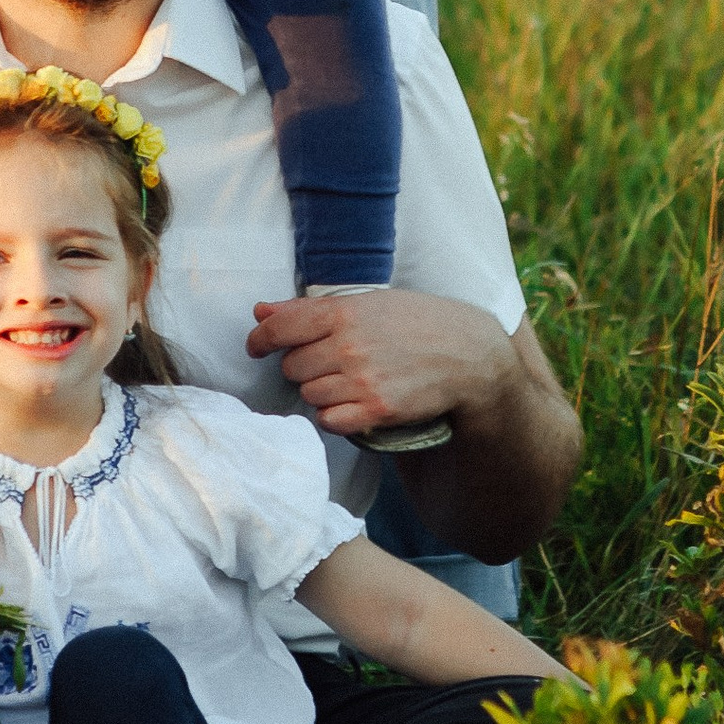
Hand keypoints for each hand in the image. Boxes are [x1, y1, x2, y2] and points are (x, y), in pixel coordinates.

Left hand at [246, 288, 513, 446]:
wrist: (465, 352)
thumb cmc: (414, 321)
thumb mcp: (366, 302)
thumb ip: (308, 309)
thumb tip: (260, 312)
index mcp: (342, 312)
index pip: (279, 329)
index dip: (260, 340)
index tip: (257, 347)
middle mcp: (348, 346)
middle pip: (292, 367)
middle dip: (302, 366)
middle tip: (327, 362)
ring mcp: (362, 380)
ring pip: (309, 395)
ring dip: (320, 391)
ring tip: (345, 381)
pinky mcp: (376, 410)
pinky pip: (329, 421)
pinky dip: (334, 415)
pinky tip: (351, 403)